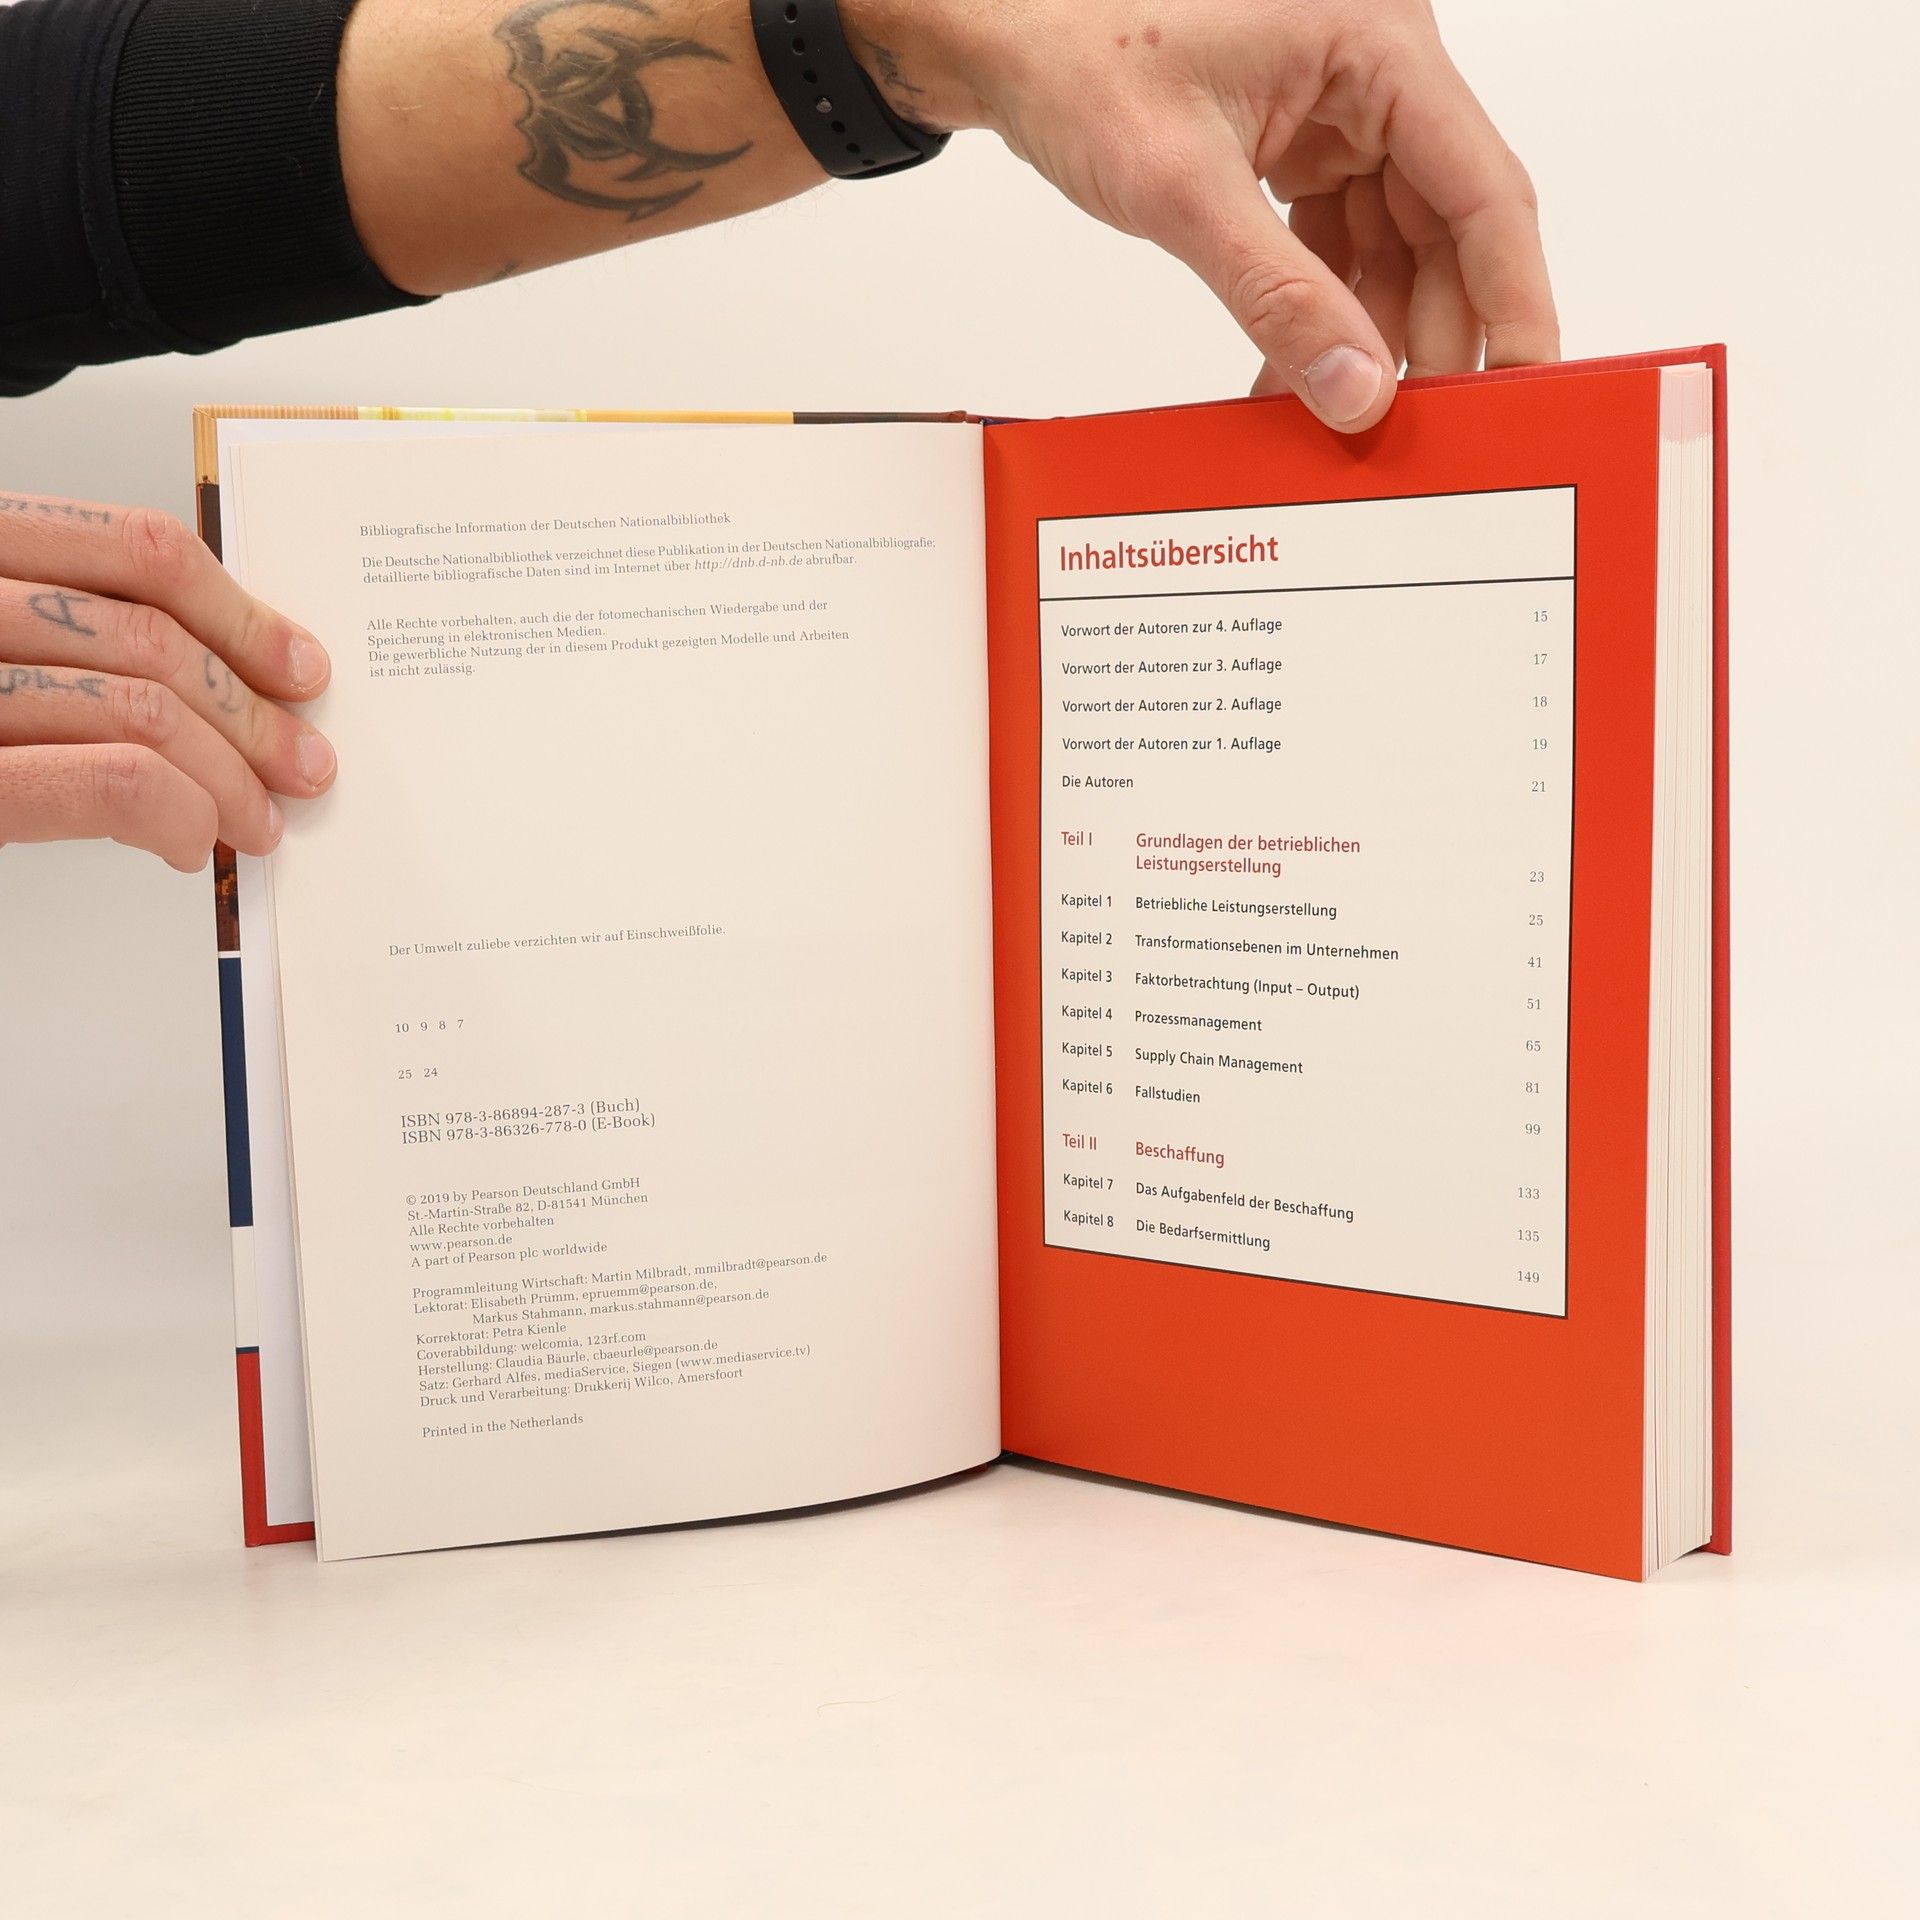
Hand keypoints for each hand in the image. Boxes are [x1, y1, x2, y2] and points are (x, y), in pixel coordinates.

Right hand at [0, 492, 335, 871]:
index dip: (237, 612)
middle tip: (302, 767)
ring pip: (143, 708)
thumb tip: (211, 675)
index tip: (296, 666)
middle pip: (150, 635)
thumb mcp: (3, 641)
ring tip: (257, 820)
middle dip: (251, 713)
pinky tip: (188, 842)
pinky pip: (106, 781)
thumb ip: (65, 637)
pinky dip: (176, 812)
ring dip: (229, 777)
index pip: (131, 547)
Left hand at [848, 0, 1558, 428]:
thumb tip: (1356, 389)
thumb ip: (1276, 296)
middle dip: (1431, 333)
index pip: (1482, 188)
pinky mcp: (1297, 145)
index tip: (1530, 383)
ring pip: (1392, 244)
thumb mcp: (1181, 187)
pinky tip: (1296, 376)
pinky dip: (1318, 309)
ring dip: (1368, 334)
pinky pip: (1336, 242)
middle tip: (1422, 432)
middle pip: (1445, 225)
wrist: (1000, 32)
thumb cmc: (1077, 51)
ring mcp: (1338, 109)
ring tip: (1345, 419)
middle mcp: (1375, 69)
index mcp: (1376, 43)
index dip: (1514, 297)